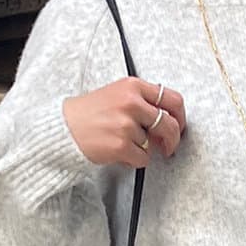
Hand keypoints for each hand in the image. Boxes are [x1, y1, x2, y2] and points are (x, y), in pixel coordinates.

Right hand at [62, 76, 186, 168]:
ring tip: (124, 143)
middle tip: (168, 147)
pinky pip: (143, 159)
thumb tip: (168, 121)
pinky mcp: (121, 144)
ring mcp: (126, 124)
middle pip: (170, 124)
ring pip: (153, 144)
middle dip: (173, 139)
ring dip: (143, 149)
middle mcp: (131, 102)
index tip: (179, 126)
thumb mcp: (117, 94)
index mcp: (133, 86)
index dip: (180, 116)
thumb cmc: (90, 113)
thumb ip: (143, 102)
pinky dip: (134, 160)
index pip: (172, 98)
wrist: (64, 127)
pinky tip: (120, 153)